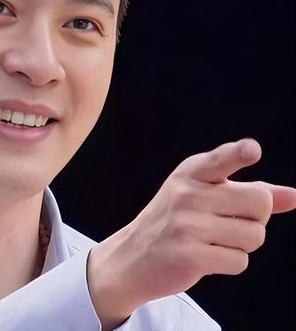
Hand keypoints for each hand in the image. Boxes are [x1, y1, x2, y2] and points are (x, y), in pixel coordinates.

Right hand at [87, 138, 295, 329]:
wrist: (133, 257)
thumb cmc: (175, 222)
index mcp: (191, 173)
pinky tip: (205, 257)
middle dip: (256, 219)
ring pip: (255, 236)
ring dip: (243, 245)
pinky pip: (240, 261)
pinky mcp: (188, 254)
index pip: (219, 159)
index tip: (251, 150)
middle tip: (228, 223)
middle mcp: (187, 194)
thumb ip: (248, 192)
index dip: (238, 154)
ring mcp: (186, 224)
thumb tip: (294, 196)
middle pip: (260, 203)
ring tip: (213, 241)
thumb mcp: (204, 197)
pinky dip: (230, 263)